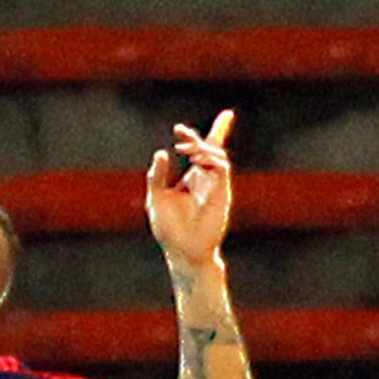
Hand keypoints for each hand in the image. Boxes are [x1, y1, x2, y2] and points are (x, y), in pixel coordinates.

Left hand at [146, 108, 235, 277]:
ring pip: (216, 156)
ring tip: (186, 150)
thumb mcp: (156, 198)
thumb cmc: (169, 229)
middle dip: (196, 138)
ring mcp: (216, 185)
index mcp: (192, 179)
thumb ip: (157, 176)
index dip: (202, 135)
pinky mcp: (222, 193)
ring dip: (201, 148)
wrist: (184, 251)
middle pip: (210, 148)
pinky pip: (221, 169)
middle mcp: (206, 179)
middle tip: (180, 133)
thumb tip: (161, 152)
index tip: (179, 127)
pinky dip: (210, 159)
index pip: (203, 151)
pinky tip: (197, 159)